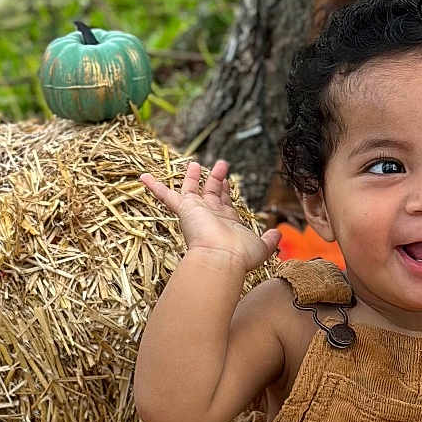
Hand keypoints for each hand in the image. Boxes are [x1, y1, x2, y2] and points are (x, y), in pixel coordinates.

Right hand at [139, 159, 280, 271]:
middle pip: (211, 193)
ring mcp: (196, 212)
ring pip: (191, 190)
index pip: (225, 204)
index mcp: (226, 223)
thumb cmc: (240, 256)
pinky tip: (144, 177)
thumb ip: (270, 240)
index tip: (228, 181)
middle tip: (220, 164)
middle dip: (215, 179)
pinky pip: (166, 195)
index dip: (226, 192)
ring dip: (192, 177)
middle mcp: (210, 216)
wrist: (221, 259)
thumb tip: (278, 233)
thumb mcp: (261, 246)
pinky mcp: (184, 209)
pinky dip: (155, 187)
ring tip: (193, 163)